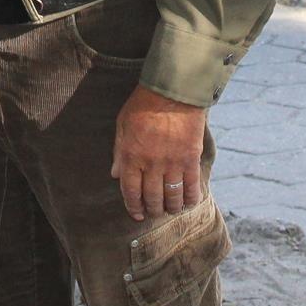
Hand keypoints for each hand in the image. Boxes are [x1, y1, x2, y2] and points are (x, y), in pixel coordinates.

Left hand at [110, 85, 207, 219]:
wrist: (173, 91)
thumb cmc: (143, 104)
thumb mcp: (122, 124)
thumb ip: (118, 151)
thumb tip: (115, 175)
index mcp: (131, 156)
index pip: (131, 191)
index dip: (134, 207)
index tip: (137, 214)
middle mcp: (151, 164)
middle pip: (152, 198)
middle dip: (153, 210)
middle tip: (154, 212)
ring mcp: (172, 163)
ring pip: (172, 196)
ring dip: (171, 207)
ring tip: (170, 209)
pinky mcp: (191, 159)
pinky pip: (191, 186)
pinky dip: (190, 198)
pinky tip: (188, 202)